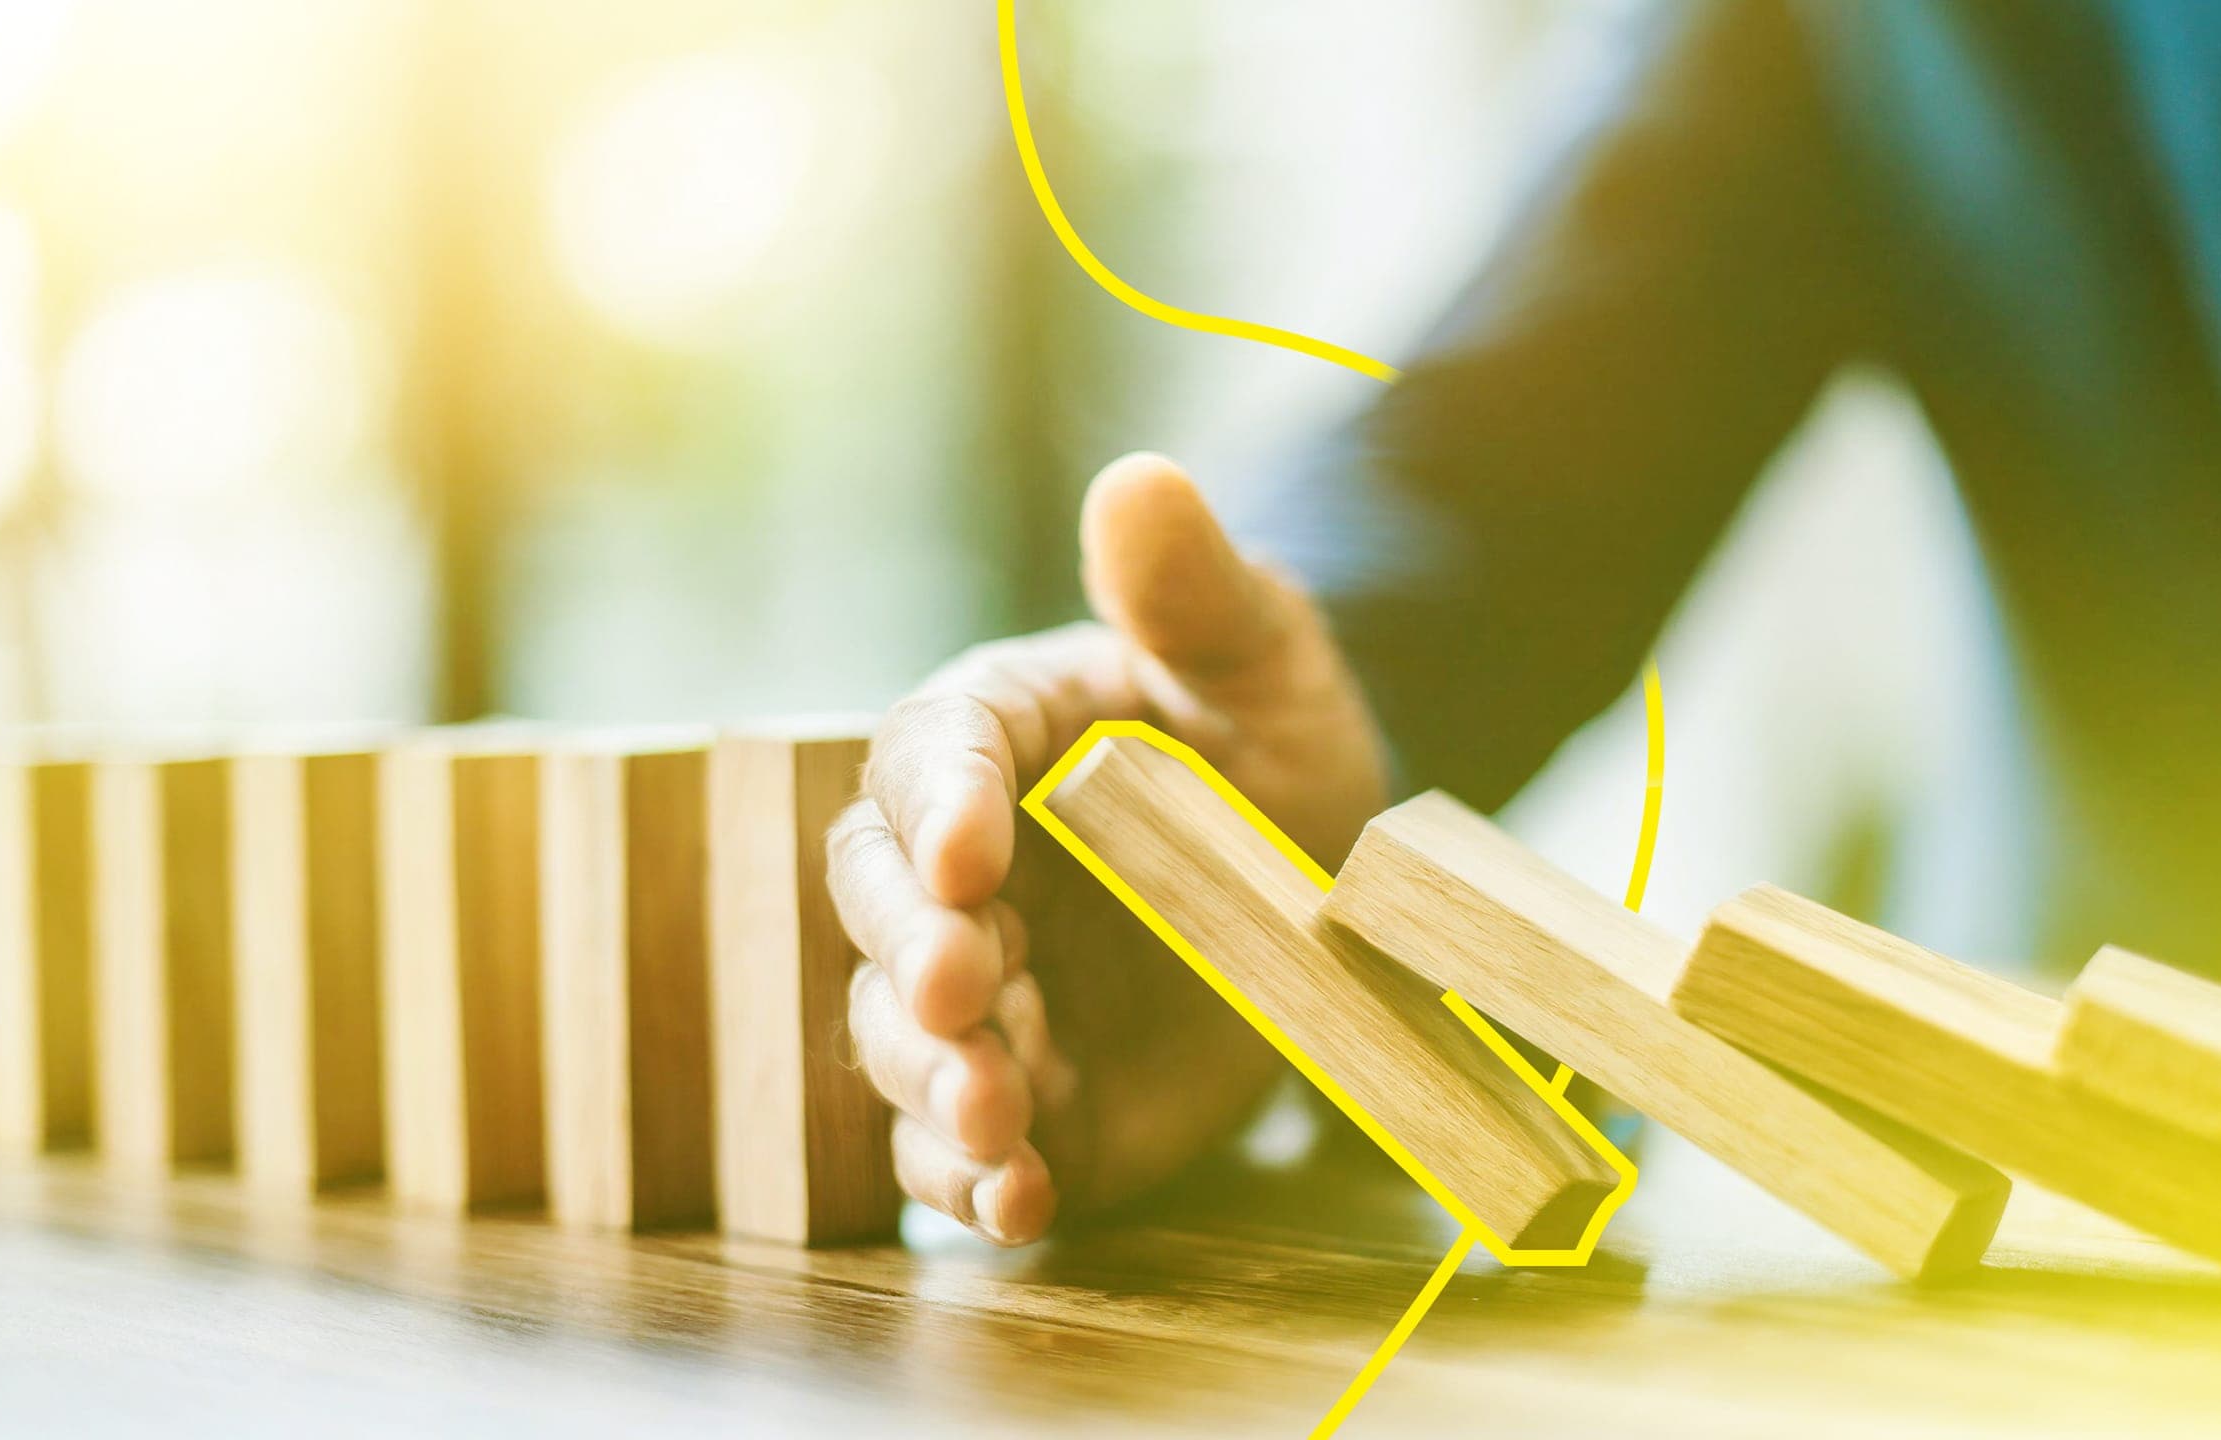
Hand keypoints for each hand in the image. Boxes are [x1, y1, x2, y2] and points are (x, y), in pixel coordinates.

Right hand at [826, 452, 1390, 1243]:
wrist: (1336, 885)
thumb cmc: (1277, 741)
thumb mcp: (1264, 658)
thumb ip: (1193, 589)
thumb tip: (1138, 477)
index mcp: (997, 740)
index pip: (931, 755)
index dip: (938, 801)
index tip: (968, 851)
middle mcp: (964, 871)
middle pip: (884, 908)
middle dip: (914, 955)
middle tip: (963, 992)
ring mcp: (990, 993)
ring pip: (907, 1039)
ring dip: (935, 1081)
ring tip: (993, 1120)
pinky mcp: (1031, 1100)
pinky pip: (968, 1150)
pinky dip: (977, 1187)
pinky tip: (1016, 1205)